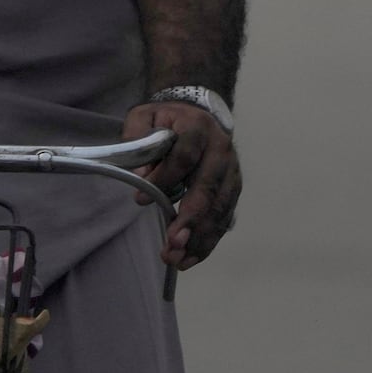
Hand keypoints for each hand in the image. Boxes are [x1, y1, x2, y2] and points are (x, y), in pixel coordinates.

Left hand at [121, 101, 241, 268]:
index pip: (184, 156)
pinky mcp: (233, 189)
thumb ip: (137, 138)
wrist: (199, 113)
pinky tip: (192, 257)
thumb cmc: (167, 120)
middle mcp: (220, 150)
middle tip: (172, 244)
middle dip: (190, 219)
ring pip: (220, 208)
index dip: (164, 178)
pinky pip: (225, 218)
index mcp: (197, 128)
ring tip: (179, 260)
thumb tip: (141, 175)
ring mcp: (231, 171)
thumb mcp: (145, 117)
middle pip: (208, 187)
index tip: (139, 199)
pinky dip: (209, 240)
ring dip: (201, 237)